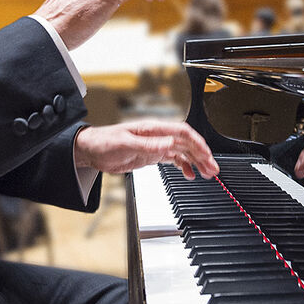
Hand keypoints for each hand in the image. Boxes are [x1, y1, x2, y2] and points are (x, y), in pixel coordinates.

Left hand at [74, 120, 218, 180]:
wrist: (90, 150)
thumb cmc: (104, 142)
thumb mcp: (126, 144)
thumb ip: (150, 145)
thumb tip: (171, 143)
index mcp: (153, 129)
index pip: (182, 133)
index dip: (197, 143)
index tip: (207, 155)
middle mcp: (157, 136)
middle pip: (186, 143)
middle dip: (202, 155)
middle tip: (213, 169)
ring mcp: (155, 146)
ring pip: (182, 152)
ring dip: (196, 162)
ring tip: (207, 173)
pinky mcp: (151, 155)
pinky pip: (173, 159)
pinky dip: (184, 166)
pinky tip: (190, 174)